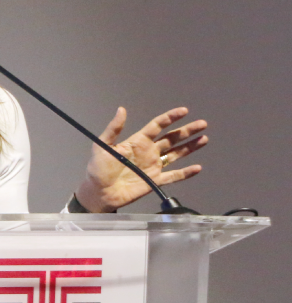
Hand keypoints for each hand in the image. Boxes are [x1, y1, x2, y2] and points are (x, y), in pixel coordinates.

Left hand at [74, 107, 207, 211]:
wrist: (99, 192)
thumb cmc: (98, 169)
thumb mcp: (103, 146)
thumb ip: (114, 129)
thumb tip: (122, 109)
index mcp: (137, 141)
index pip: (157, 126)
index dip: (170, 118)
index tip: (184, 111)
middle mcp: (149, 152)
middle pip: (172, 138)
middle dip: (187, 131)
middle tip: (202, 123)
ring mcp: (153, 166)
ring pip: (176, 154)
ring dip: (190, 147)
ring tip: (204, 139)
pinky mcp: (155, 180)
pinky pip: (174, 176)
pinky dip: (186, 173)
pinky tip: (197, 168)